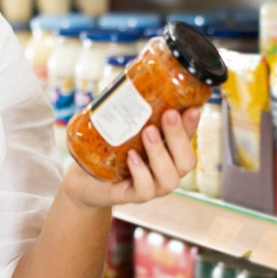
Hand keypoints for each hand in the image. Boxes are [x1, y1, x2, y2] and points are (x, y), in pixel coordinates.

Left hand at [64, 107, 201, 208]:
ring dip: (161, 153)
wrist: (84, 178)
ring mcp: (152, 187)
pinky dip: (141, 171)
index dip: (192, 125)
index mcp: (167, 153)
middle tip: (168, 114)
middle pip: (186, 161)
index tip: (191, 108)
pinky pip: (145, 189)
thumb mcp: (121, 128)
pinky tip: (132, 157)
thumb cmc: (107, 150)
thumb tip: (134, 80)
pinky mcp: (132, 196)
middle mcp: (165, 171)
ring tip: (148, 132)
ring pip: (170, 179)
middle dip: (179, 137)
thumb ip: (132, 111)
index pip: (188, 139)